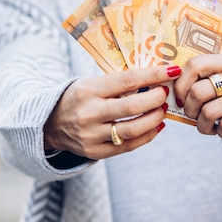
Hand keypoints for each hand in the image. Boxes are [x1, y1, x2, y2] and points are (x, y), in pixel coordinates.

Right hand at [44, 65, 180, 158]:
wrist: (49, 122)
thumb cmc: (78, 96)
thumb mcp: (91, 82)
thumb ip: (118, 83)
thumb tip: (154, 78)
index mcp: (89, 89)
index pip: (127, 80)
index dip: (153, 75)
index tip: (172, 70)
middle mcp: (89, 112)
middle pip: (132, 106)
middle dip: (156, 98)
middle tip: (166, 92)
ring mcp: (91, 135)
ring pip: (132, 129)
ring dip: (154, 118)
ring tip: (163, 109)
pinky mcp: (95, 152)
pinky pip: (128, 146)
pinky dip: (147, 135)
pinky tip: (157, 126)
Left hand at [174, 54, 221, 140]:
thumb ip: (202, 78)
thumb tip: (167, 88)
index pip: (195, 64)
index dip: (181, 84)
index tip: (178, 98)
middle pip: (198, 92)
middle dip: (189, 109)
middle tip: (193, 115)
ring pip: (209, 112)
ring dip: (202, 125)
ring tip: (208, 125)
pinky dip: (220, 132)